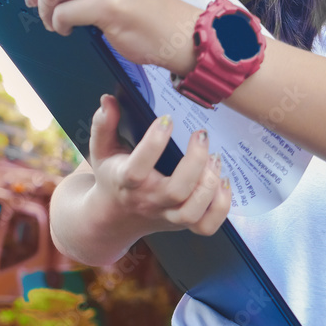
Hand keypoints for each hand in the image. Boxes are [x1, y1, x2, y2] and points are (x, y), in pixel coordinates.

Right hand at [90, 95, 231, 235]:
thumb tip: (108, 100)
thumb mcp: (101, 150)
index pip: (137, 170)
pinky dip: (221, 206)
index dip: (154, 143)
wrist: (114, 217)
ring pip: (193, 211)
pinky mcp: (183, 224)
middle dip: (195, 161)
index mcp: (126, 182)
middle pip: (176, 191)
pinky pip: (207, 226)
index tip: (168, 118)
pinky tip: (223, 180)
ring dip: (210, 183)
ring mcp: (168, 217)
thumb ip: (103, 125)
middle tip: (202, 135)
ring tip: (215, 157)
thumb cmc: (112, 177)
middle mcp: (149, 201)